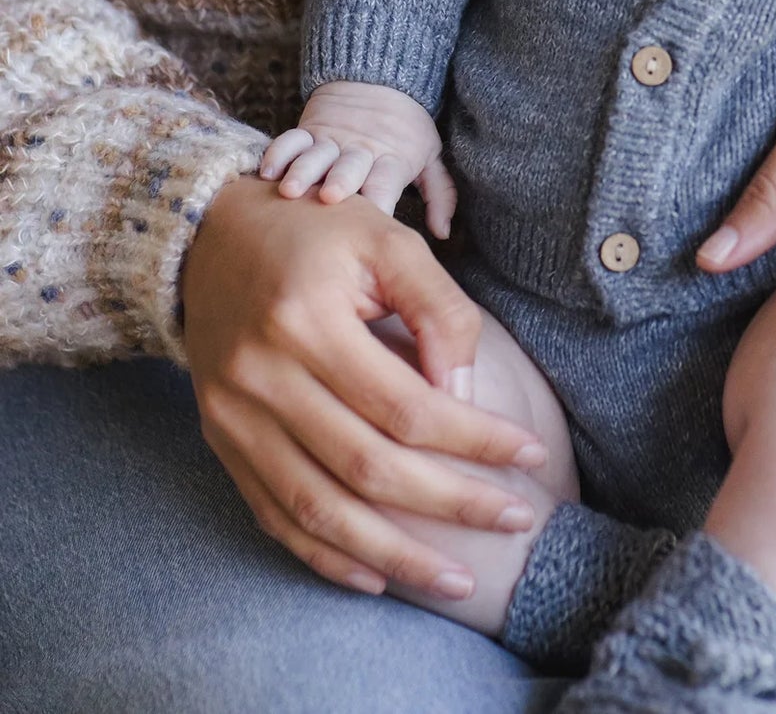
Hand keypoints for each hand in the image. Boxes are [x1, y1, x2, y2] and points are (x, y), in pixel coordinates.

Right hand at [181, 175, 548, 598]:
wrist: (210, 236)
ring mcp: (233, 417)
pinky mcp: (221, 440)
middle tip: (516, 519)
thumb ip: (436, 307)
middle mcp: (261, 378)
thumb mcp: (387, 240)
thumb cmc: (317, 231)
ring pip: (318, 509)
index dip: (473, 439)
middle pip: (366, 467)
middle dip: (449, 504)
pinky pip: (274, 515)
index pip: (405, 406)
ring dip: (392, 556)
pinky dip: (326, 555)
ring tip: (455, 580)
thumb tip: (462, 394)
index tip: (530, 455)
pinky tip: (377, 576)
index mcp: (306, 321)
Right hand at [260, 80, 455, 239]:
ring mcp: (332, 139)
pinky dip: (278, 152)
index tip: (370, 226)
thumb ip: (440, 194)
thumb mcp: (431, 156)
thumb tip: (443, 233)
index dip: (379, 202)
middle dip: (340, 181)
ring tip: (290, 189)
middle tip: (331, 197)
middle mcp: (360, 151)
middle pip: (349, 167)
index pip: (386, 183)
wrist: (383, 78)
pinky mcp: (311, 128)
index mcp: (393, 159)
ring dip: (303, 171)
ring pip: (315, 156)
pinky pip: (291, 139)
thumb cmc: (408, 130)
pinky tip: (267, 171)